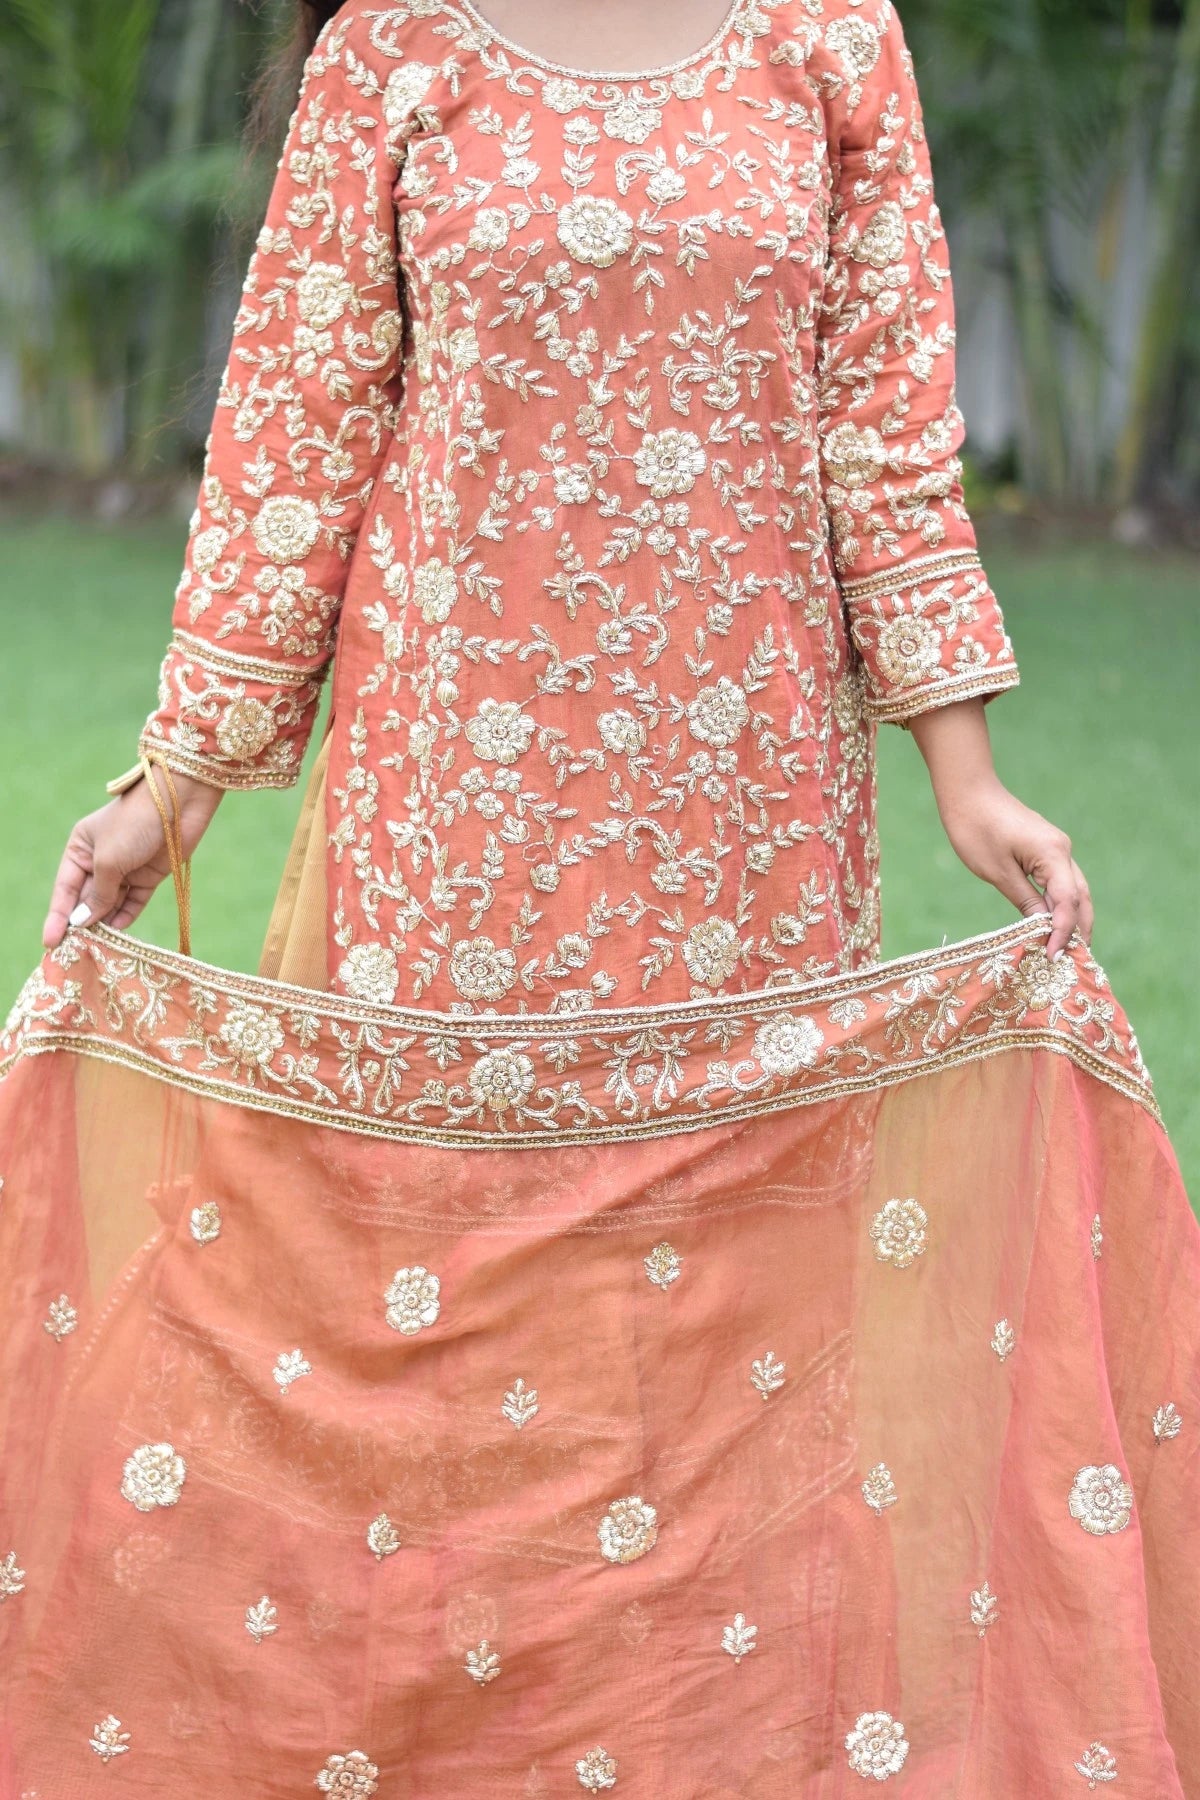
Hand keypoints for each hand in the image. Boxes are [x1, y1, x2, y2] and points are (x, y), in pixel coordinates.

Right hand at [43, 771, 223, 948]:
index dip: (58, 916)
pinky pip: (134, 901)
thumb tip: (84, 921)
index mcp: (81, 847)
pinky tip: (118, 931)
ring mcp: (127, 868)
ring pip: (111, 902)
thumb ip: (98, 894)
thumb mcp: (108, 861)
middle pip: (87, 898)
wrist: (179, 801)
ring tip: (97, 948)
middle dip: (82, 922)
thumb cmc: (134, 824)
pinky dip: (127, 915)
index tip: (50, 942)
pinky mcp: (150, 875)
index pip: (65, 888)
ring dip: (104, 922)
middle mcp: (101, 859)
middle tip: (73, 951)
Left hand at [936, 778, 1092, 959]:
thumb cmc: (976, 829)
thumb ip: (1025, 900)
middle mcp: (1063, 851)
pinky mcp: (1047, 849)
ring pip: (1075, 890)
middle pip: (1081, 898)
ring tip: (1068, 949)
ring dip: (1074, 919)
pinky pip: (1061, 881)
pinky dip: (1061, 904)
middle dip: (1079, 930)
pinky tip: (1054, 922)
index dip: (1062, 932)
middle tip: (1074, 962)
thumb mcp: (997, 872)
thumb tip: (1043, 927)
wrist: (968, 792)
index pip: (1067, 902)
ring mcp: (1057, 848)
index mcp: (1053, 855)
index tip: (1053, 957)